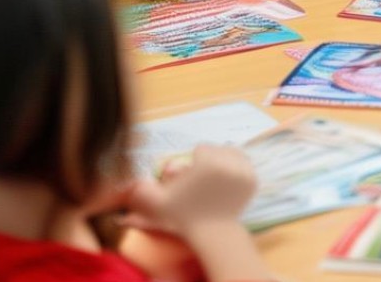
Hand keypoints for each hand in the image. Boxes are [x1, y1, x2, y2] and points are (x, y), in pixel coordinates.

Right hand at [127, 145, 268, 281]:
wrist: (213, 232)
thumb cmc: (185, 215)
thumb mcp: (159, 203)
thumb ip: (142, 190)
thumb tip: (127, 182)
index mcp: (207, 163)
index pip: (202, 148)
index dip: (195, 160)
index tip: (193, 175)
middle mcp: (228, 163)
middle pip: (218, 148)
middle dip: (210, 159)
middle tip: (204, 178)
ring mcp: (244, 172)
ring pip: (233, 152)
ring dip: (224, 159)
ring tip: (216, 175)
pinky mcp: (253, 179)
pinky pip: (245, 162)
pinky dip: (237, 166)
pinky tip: (228, 178)